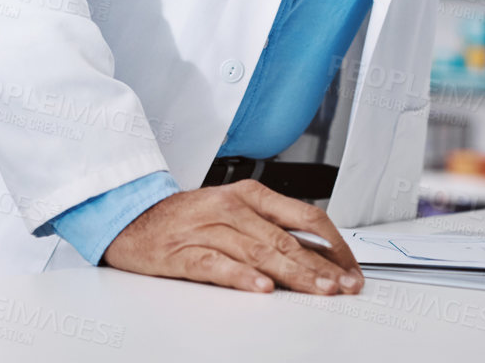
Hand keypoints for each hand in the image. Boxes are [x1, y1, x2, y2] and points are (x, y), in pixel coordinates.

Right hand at [101, 180, 362, 294]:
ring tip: (318, 290)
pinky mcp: (186, 252)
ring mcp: (209, 229)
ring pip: (260, 252)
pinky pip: (219, 264)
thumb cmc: (189, 218)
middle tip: (345, 287)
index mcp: (251, 195)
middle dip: (321, 266)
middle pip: (287, 239)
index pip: (306, 216)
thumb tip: (321, 254)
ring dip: (294, 274)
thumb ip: (274, 229)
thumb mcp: (235, 211)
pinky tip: (261, 287)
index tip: (350, 268)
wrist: (134, 218)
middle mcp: (233, 208)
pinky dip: (242, 276)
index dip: (333, 244)